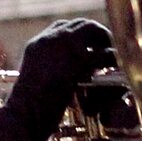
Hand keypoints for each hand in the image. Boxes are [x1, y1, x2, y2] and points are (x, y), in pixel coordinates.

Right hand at [0, 19, 116, 140]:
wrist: (25, 116)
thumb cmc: (30, 110)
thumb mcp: (38, 83)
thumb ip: (52, 72)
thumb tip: (71, 73)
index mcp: (37, 46)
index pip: (62, 27)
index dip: (80, 33)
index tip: (91, 43)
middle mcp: (47, 40)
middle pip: (79, 24)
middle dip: (97, 33)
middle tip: (108, 46)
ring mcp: (60, 47)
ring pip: (90, 29)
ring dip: (105, 39)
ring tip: (113, 53)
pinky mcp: (74, 60)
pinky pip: (100, 52)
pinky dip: (110, 56)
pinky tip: (116, 64)